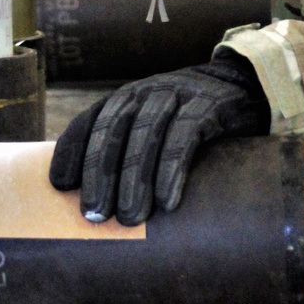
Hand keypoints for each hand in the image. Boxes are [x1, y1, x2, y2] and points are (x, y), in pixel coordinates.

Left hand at [49, 51, 271, 225]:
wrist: (243, 86)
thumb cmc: (191, 121)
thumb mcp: (155, 127)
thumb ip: (130, 150)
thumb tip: (99, 203)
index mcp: (126, 98)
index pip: (90, 120)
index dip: (72, 150)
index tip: (60, 186)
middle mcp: (146, 91)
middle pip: (113, 129)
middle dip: (100, 173)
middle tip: (94, 214)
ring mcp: (177, 94)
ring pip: (146, 134)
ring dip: (134, 178)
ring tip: (129, 217)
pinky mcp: (208, 104)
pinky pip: (184, 136)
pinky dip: (172, 169)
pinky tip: (167, 200)